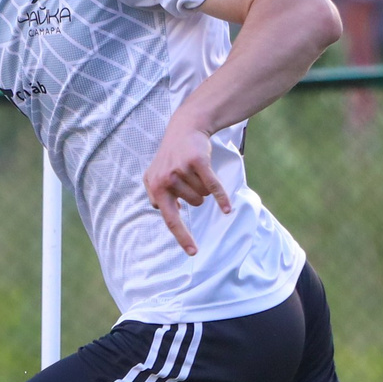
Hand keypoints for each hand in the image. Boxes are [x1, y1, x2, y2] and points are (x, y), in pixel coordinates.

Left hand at [144, 115, 231, 256]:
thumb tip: (162, 210)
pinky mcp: (197, 163)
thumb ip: (157, 194)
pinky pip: (213, 187)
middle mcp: (165, 180)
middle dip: (197, 195)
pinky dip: (222, 198)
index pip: (170, 219)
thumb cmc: (173, 156)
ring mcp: (180, 171)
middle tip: (191, 178)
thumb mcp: (157, 174)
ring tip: (196, 170)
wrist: (184, 128)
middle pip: (193, 205)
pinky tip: (228, 208)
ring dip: (204, 186)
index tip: (194, 252)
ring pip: (203, 195)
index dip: (183, 237)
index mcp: (155, 188)